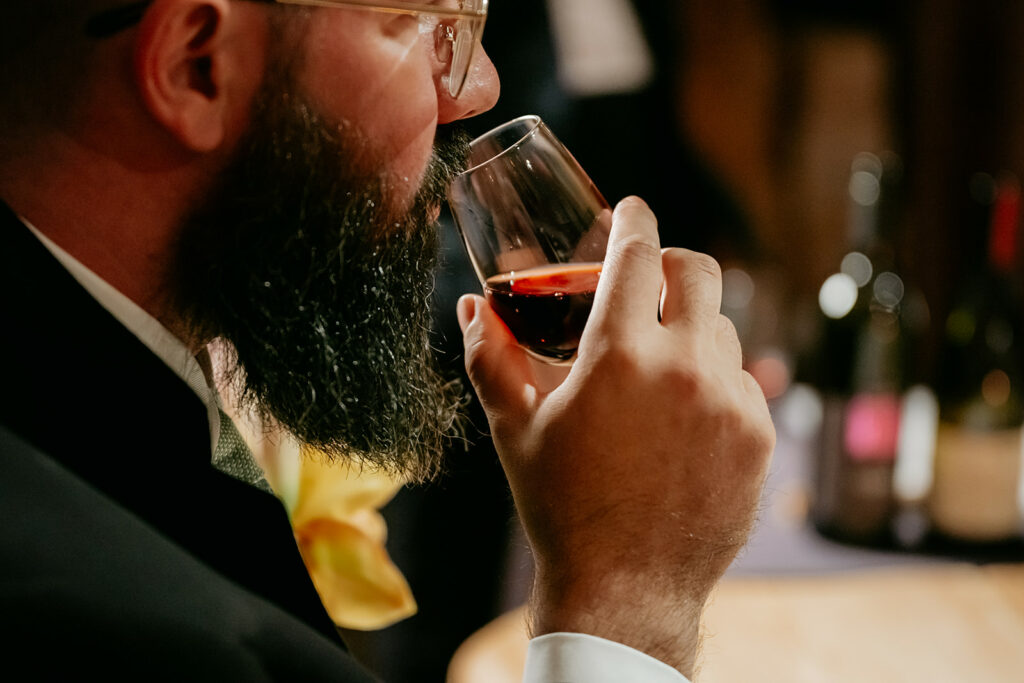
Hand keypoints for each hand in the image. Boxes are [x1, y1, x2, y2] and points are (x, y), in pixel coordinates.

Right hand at [457, 197, 774, 676]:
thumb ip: (491, 357)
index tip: (631, 210)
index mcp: (619, 354)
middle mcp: (685, 366)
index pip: (638, 253)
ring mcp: (731, 400)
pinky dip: (715, 381)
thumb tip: (472, 307)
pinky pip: (744, 381)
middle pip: (699, 272)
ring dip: (691, 331)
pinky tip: (684, 419)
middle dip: (672, 264)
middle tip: (650, 282)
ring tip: (658, 371)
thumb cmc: (561, 506)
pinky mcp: (759, 434)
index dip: (633, 221)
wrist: (625, 587)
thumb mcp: (515, 428)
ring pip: (723, 329)